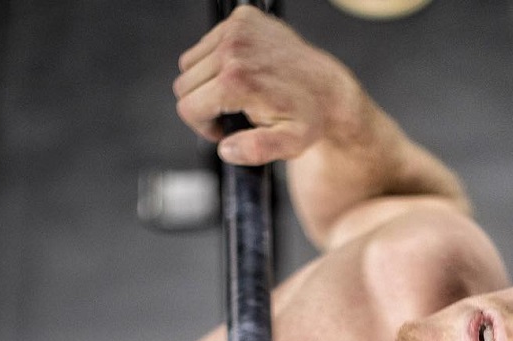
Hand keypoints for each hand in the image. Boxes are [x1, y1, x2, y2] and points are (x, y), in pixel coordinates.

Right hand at [173, 7, 349, 165]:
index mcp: (237, 80)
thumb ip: (255, 150)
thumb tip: (226, 149)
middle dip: (202, 105)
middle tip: (230, 114)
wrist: (327, 89)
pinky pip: (207, 43)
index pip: (188, 106)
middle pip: (185, 84)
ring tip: (235, 95)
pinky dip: (216, 61)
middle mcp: (233, 49)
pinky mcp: (242, 18)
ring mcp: (237, 29)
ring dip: (206, 83)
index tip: (222, 130)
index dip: (202, 126)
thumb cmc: (308, 118)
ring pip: (191, 63)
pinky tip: (241, 74)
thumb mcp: (288, 144)